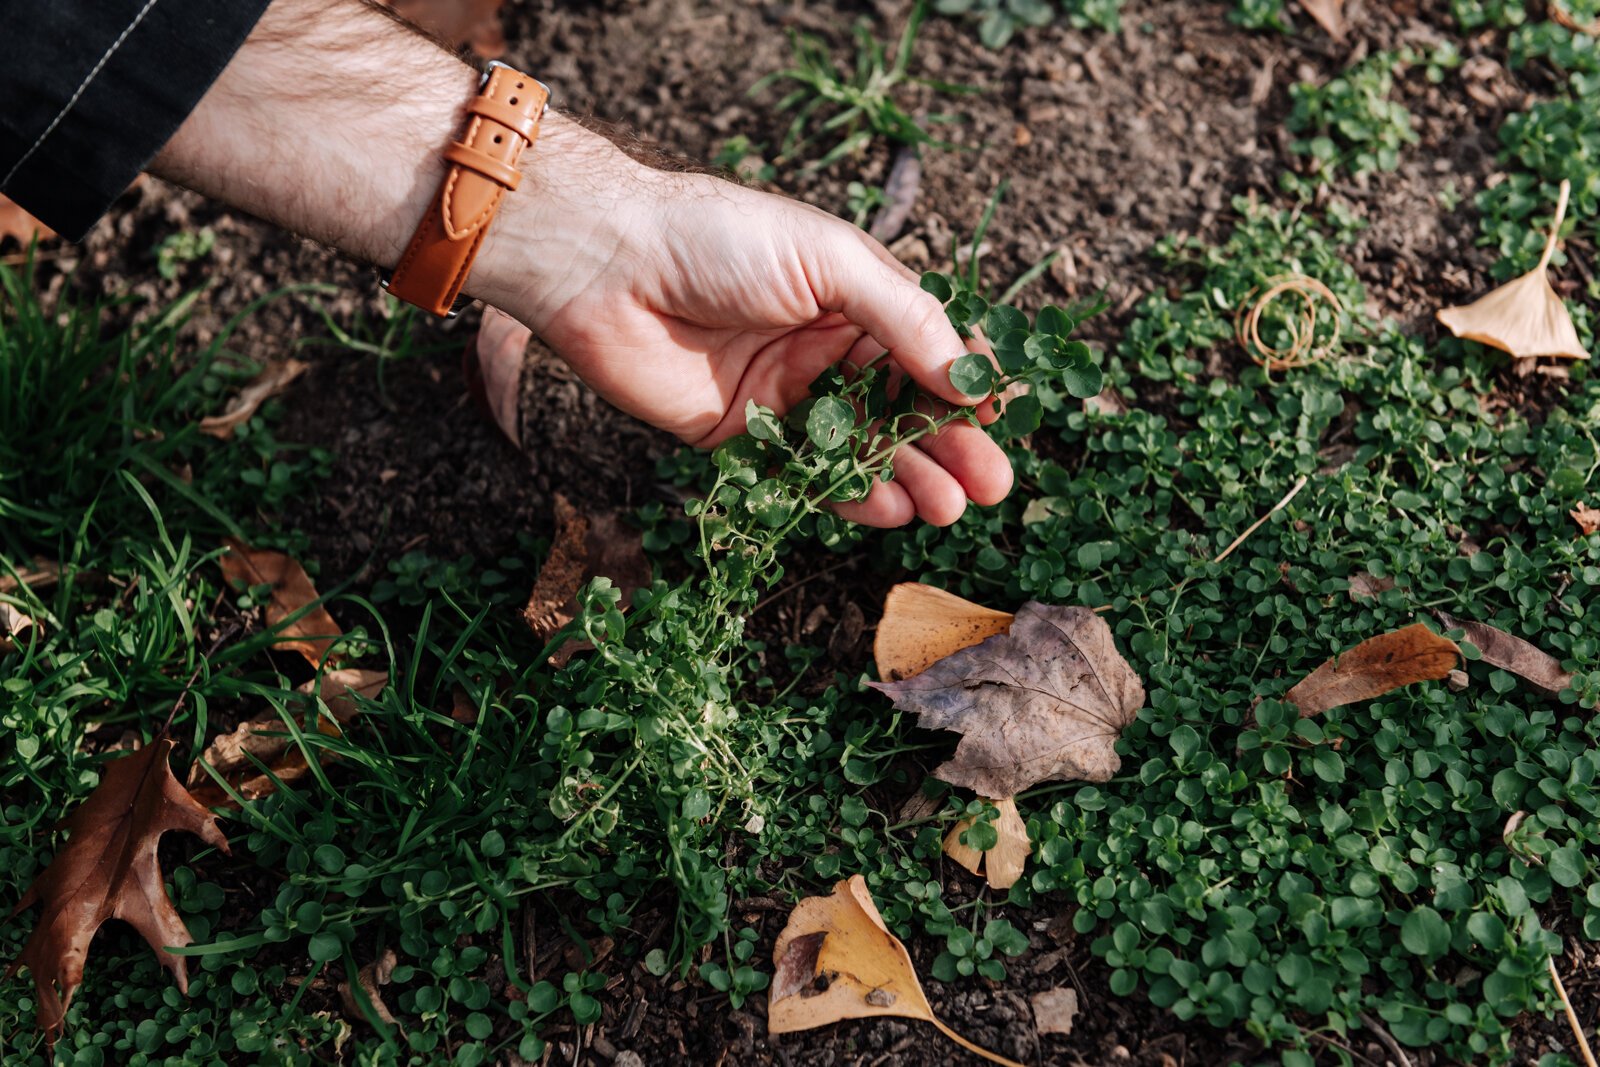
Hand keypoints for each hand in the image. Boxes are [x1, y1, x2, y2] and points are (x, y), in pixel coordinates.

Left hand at [478, 131, 1011, 527]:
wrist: (609, 268)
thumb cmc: (719, 240)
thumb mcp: (829, 260)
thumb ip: (902, 318)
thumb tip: (966, 374)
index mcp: (856, 297)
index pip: (931, 350)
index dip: (967, 388)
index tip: (1001, 422)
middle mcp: (829, 347)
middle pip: (906, 408)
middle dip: (952, 447)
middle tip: (992, 487)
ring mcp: (789, 394)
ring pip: (864, 446)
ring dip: (911, 477)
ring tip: (948, 507)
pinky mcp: (745, 435)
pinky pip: (807, 474)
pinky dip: (848, 495)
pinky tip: (889, 508)